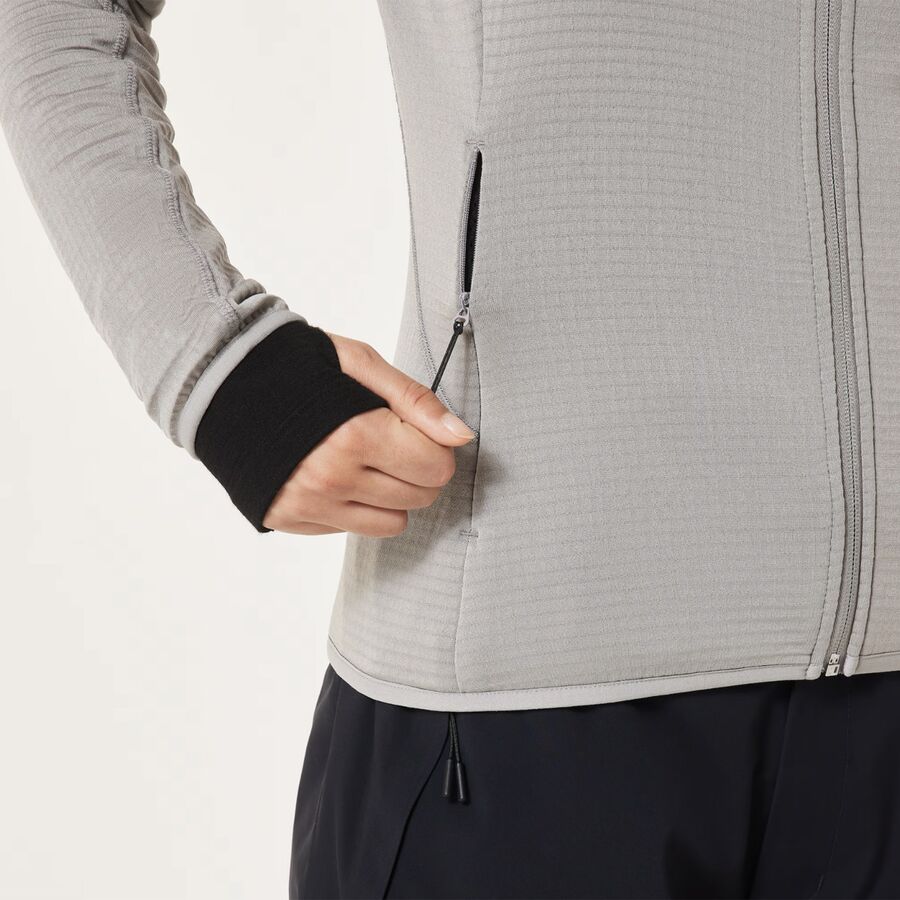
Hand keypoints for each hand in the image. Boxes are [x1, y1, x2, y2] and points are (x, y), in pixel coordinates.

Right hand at [262, 334, 475, 535]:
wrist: (220, 383)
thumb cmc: (295, 365)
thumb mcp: (360, 364)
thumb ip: (415, 401)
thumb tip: (460, 436)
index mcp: (355, 435)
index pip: (435, 466)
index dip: (433, 445)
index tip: (412, 429)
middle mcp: (332, 478)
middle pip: (420, 497)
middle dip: (417, 469)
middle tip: (391, 442)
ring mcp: (310, 504)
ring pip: (393, 524)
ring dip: (392, 495)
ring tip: (366, 461)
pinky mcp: (290, 520)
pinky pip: (353, 529)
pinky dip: (355, 506)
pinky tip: (334, 473)